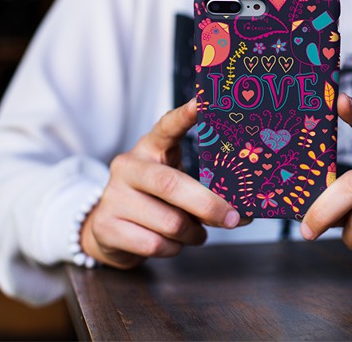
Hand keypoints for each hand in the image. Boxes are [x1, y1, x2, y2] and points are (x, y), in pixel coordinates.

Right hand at [80, 99, 241, 268]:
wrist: (107, 228)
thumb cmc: (155, 201)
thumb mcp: (177, 184)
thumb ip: (205, 190)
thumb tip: (245, 211)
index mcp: (150, 148)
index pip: (166, 126)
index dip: (184, 115)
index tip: (202, 102)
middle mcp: (128, 167)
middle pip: (172, 184)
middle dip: (208, 205)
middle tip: (233, 217)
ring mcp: (113, 196)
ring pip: (169, 222)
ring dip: (192, 233)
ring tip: (195, 232)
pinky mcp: (105, 226)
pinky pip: (154, 244)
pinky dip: (173, 249)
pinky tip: (172, 243)